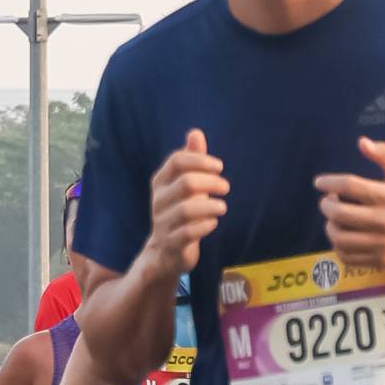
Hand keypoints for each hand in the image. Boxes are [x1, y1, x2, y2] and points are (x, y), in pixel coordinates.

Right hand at [148, 130, 227, 274]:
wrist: (166, 252)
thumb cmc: (180, 210)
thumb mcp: (185, 184)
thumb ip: (191, 160)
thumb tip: (195, 132)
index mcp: (160, 181)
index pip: (177, 161)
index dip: (201, 160)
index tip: (219, 167)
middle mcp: (158, 201)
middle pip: (186, 183)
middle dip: (211, 182)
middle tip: (226, 187)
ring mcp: (162, 223)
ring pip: (187, 210)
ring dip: (210, 206)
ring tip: (223, 207)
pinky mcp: (171, 244)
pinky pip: (188, 233)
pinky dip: (205, 225)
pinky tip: (213, 222)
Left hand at [316, 143, 384, 270]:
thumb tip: (361, 142)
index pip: (350, 185)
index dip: (329, 182)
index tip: (319, 182)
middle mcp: (383, 220)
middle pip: (339, 213)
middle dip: (326, 205)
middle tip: (328, 201)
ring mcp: (380, 243)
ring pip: (340, 237)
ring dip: (330, 227)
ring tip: (334, 220)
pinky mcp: (379, 260)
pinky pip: (347, 256)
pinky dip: (338, 246)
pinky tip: (343, 237)